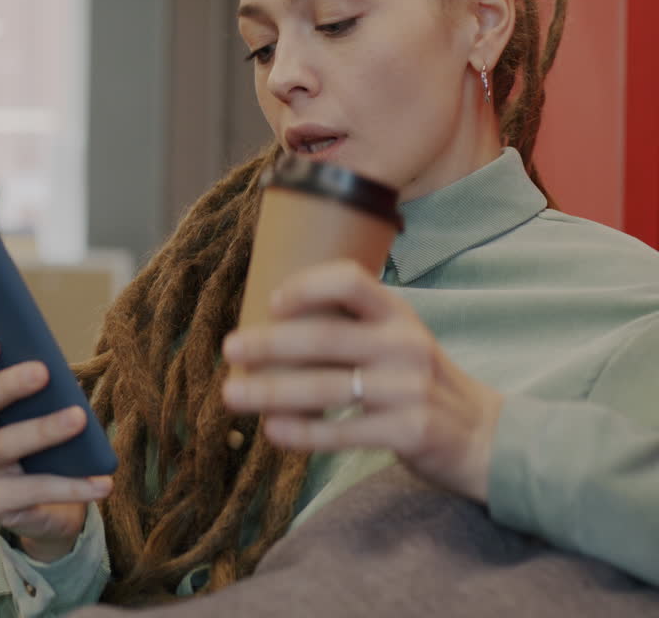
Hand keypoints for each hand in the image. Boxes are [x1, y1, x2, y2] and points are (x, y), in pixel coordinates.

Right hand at [0, 336, 112, 561]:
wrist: (52, 507)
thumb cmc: (49, 446)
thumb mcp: (44, 412)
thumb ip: (44, 390)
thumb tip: (63, 375)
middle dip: (7, 385)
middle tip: (43, 372)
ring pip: (4, 445)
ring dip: (44, 430)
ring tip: (79, 419)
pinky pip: (33, 492)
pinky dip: (72, 486)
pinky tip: (102, 482)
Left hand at [220, 260, 504, 503]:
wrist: (488, 437)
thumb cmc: (420, 385)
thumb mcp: (397, 341)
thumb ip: (349, 330)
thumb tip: (269, 328)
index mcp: (398, 314)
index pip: (351, 280)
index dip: (307, 286)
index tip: (271, 303)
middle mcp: (405, 343)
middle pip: (325, 337)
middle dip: (269, 343)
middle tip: (230, 349)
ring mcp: (410, 388)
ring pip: (326, 387)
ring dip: (271, 392)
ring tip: (232, 395)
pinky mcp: (411, 431)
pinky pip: (344, 431)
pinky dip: (303, 432)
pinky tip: (273, 431)